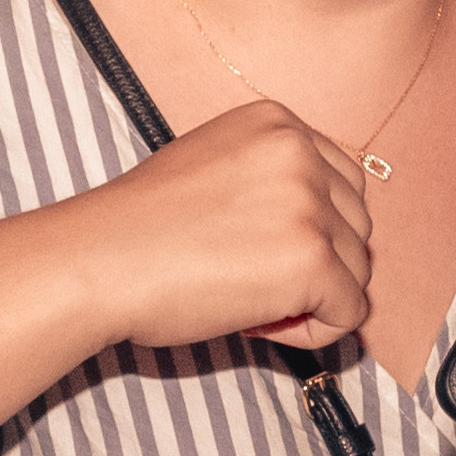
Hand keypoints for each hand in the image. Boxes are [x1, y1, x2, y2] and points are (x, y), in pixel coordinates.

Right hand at [80, 100, 373, 353]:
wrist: (98, 261)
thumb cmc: (140, 229)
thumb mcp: (215, 169)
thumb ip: (272, 183)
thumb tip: (321, 232)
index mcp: (278, 122)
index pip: (343, 184)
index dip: (309, 230)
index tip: (254, 250)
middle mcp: (301, 152)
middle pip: (356, 227)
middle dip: (316, 265)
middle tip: (248, 282)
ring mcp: (310, 204)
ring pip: (357, 271)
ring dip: (312, 299)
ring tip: (248, 302)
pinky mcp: (313, 258)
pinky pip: (349, 313)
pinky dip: (311, 332)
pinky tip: (257, 322)